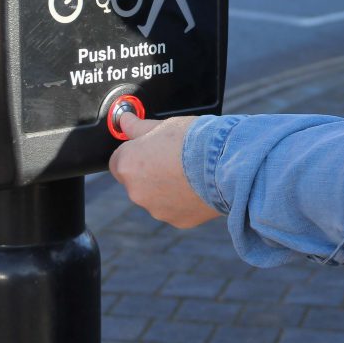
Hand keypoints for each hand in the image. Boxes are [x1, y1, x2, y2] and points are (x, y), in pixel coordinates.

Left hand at [109, 114, 219, 228]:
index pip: (118, 161)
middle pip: (136, 181)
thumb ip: (138, 127)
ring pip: (155, 197)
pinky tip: (197, 186)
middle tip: (173, 158)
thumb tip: (124, 122)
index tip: (150, 148)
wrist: (225, 165)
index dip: (135, 153)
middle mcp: (136, 191)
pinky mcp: (176, 220)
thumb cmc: (194, 141)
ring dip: (166, 188)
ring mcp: (156, 209)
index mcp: (127, 165)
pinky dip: (182, 200)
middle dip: (150, 172)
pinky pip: (174, 209)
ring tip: (189, 172)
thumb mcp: (163, 125)